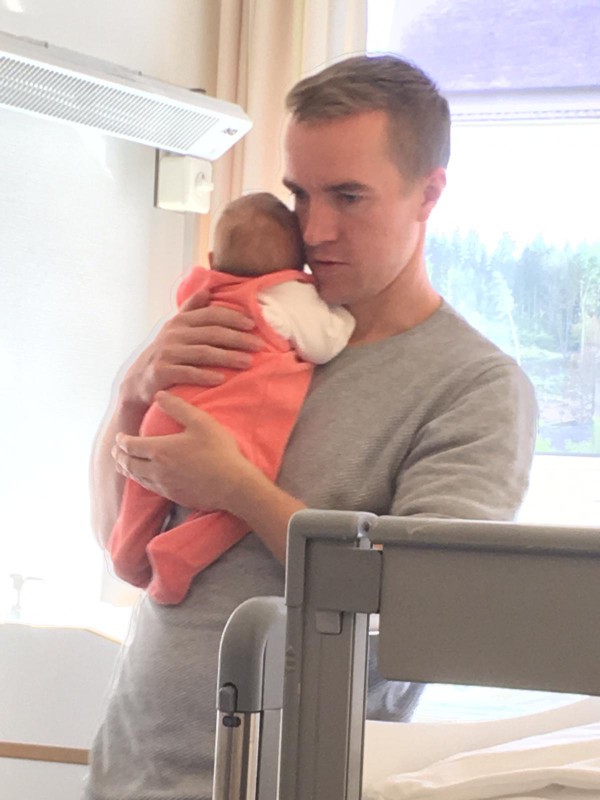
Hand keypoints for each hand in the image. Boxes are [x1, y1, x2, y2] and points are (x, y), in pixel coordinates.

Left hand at [112, 392, 254, 511]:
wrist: (233, 485)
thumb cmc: (219, 451)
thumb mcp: (201, 422)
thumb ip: (178, 407)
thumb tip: (159, 395)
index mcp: (160, 450)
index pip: (130, 446)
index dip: (122, 440)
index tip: (120, 436)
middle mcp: (156, 470)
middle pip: (128, 464)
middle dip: (119, 455)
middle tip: (117, 450)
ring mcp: (164, 485)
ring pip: (136, 478)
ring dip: (127, 469)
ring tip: (125, 463)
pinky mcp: (173, 496)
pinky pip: (149, 488)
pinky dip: (141, 480)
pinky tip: (146, 477)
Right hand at [121, 288, 264, 407]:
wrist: (140, 379)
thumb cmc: (166, 352)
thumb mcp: (175, 328)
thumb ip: (191, 309)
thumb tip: (207, 289)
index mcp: (181, 321)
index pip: (211, 315)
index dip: (233, 318)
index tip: (254, 324)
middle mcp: (174, 334)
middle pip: (212, 334)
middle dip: (238, 339)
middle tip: (259, 345)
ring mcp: (167, 352)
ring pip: (203, 352)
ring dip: (228, 357)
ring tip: (248, 362)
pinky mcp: (162, 371)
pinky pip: (188, 372)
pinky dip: (205, 375)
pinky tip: (221, 379)